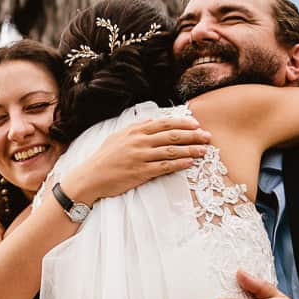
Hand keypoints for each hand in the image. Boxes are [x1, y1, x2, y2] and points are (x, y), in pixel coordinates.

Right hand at [63, 115, 209, 202]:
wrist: (91, 176)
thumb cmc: (104, 157)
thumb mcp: (117, 137)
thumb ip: (135, 129)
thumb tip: (151, 122)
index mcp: (134, 131)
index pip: (163, 123)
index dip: (182, 123)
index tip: (196, 124)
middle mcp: (139, 142)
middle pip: (172, 135)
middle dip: (192, 135)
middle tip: (207, 137)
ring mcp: (140, 157)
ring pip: (171, 151)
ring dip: (190, 150)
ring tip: (204, 150)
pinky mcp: (141, 172)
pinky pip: (165, 167)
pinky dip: (179, 164)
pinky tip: (190, 163)